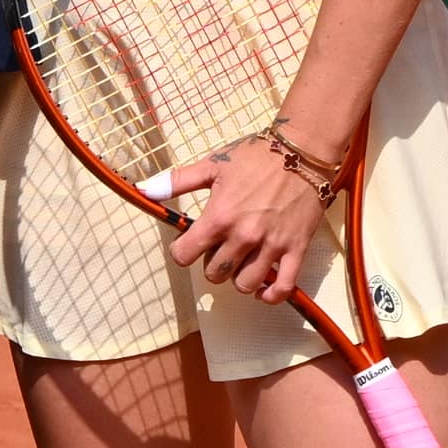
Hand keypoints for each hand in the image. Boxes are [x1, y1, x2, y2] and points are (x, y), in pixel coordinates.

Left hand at [170, 132, 324, 303]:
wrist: (302, 151)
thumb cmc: (256, 156)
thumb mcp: (213, 164)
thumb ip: (178, 181)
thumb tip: (146, 190)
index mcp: (219, 216)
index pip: (185, 255)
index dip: (181, 252)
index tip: (188, 245)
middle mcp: (243, 236)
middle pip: (214, 274)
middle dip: (211, 264)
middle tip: (219, 248)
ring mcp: (271, 245)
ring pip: (245, 285)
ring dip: (238, 278)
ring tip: (240, 262)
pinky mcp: (296, 249)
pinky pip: (283, 286)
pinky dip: (271, 296)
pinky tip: (263, 290)